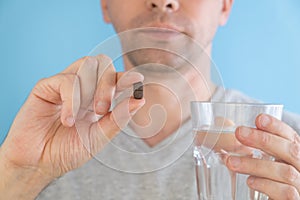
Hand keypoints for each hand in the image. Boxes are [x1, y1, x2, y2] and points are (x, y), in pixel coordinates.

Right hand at [0, 55, 144, 178]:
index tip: (137, 80)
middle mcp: (83, 88)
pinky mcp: (46, 87)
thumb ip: (118, 118)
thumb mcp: (99, 137)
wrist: (39, 163)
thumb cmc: (67, 151)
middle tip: (103, 109)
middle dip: (109, 82)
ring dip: (93, 88)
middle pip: (102, 62)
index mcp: (97, 98)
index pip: (114, 77)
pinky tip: (68, 120)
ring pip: (87, 64)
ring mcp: (65, 85)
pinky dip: (72, 99)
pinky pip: (66, 80)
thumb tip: (140, 100)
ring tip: (90, 113)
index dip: (127, 76)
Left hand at [226, 114, 299, 198]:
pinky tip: (250, 181)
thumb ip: (251, 145)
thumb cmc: (267, 182)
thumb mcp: (262, 162)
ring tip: (231, 161)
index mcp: (295, 157)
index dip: (277, 127)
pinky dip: (266, 184)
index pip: (291, 138)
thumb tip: (225, 123)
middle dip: (264, 140)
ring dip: (255, 164)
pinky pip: (286, 192)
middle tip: (239, 132)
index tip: (259, 118)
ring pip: (285, 172)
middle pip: (291, 151)